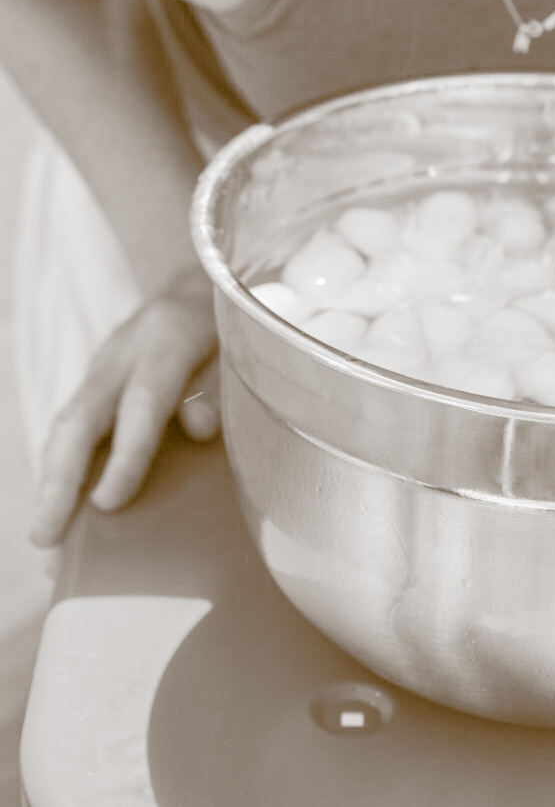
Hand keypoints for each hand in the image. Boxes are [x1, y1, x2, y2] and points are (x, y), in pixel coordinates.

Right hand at [30, 272, 219, 547]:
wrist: (201, 282)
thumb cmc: (229, 323)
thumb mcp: (241, 340)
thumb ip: (223, 382)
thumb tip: (200, 428)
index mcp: (168, 336)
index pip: (144, 400)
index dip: (127, 453)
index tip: (108, 502)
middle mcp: (124, 351)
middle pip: (82, 417)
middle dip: (61, 480)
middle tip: (48, 535)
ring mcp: (103, 366)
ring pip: (67, 425)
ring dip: (53, 482)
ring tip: (47, 537)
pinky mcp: (97, 383)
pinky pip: (73, 427)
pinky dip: (62, 470)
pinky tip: (61, 511)